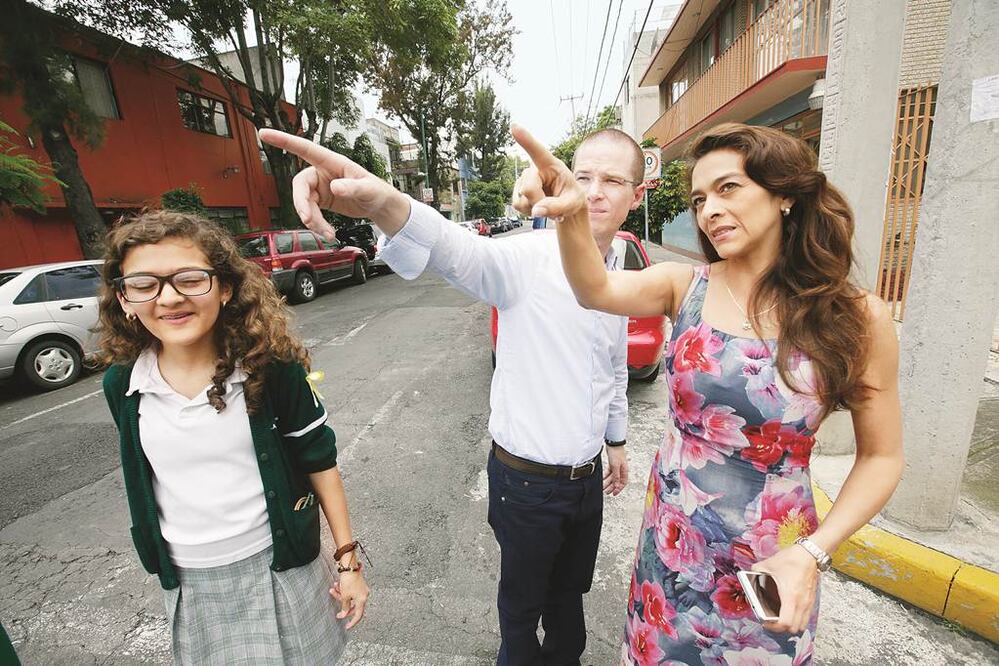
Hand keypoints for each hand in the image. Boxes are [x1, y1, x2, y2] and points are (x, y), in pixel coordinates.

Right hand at [257, 129, 408, 239]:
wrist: (380, 206)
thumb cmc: (377, 191)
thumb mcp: (369, 189)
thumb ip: (353, 188)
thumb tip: (335, 188)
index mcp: (332, 162)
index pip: (305, 148)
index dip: (284, 140)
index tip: (263, 133)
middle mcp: (322, 172)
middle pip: (300, 185)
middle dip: (301, 204)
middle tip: (308, 220)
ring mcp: (320, 187)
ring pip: (304, 202)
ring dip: (312, 220)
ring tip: (328, 234)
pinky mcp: (321, 201)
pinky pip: (310, 212)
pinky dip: (316, 224)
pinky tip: (328, 234)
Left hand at [329, 569, 368, 628]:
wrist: (349, 566)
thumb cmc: (349, 580)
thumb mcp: (345, 596)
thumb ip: (345, 607)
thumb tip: (344, 614)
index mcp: (362, 599)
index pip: (358, 615)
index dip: (352, 622)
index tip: (347, 627)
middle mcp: (363, 595)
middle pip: (353, 607)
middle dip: (343, 607)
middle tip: (337, 613)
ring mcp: (361, 590)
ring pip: (349, 598)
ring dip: (340, 595)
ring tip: (333, 589)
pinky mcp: (358, 585)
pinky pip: (350, 592)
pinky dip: (343, 591)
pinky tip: (337, 585)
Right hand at [510, 125, 585, 220]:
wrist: (567, 207)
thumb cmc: (572, 198)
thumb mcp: (572, 203)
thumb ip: (557, 207)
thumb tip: (536, 211)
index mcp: (550, 164)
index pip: (537, 150)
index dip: (525, 139)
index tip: (514, 127)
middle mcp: (534, 169)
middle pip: (529, 188)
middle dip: (539, 203)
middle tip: (554, 210)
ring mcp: (524, 180)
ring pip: (522, 200)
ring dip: (535, 208)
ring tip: (548, 206)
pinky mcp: (517, 192)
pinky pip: (518, 206)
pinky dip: (529, 211)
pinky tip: (538, 207)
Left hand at [603, 445, 628, 495]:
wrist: (612, 443)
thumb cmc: (616, 452)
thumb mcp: (616, 466)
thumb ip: (616, 476)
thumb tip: (616, 486)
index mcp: (624, 470)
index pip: (623, 482)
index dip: (619, 489)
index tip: (614, 493)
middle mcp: (621, 469)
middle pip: (617, 481)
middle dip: (612, 487)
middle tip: (607, 492)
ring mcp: (616, 466)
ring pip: (612, 477)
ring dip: (608, 482)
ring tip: (603, 487)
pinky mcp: (612, 463)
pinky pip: (609, 472)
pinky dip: (605, 476)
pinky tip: (602, 479)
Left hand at [751, 544, 818, 633]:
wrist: (809, 554)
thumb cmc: (791, 559)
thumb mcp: (768, 564)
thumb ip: (755, 572)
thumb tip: (748, 577)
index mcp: (790, 596)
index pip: (785, 623)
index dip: (774, 627)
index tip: (765, 623)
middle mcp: (801, 602)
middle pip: (794, 628)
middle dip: (781, 629)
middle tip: (771, 622)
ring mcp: (808, 602)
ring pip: (802, 625)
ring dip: (791, 626)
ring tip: (779, 619)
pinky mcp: (811, 600)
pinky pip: (806, 617)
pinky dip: (797, 619)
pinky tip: (788, 611)